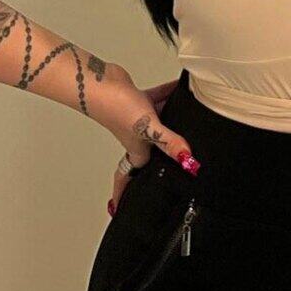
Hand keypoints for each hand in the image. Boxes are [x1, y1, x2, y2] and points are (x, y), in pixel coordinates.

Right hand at [100, 69, 197, 217]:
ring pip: (160, 124)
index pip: (131, 179)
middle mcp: (138, 136)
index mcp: (137, 151)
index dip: (125, 194)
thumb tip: (188, 161)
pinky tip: (183, 91)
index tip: (119, 208)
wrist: (101, 81)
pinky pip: (160, 99)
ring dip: (172, 124)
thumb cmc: (116, 108)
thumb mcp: (149, 128)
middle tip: (173, 167)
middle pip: (152, 152)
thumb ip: (169, 143)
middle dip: (161, 159)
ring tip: (189, 126)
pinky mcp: (140, 100)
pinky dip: (170, 95)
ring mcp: (139, 118)